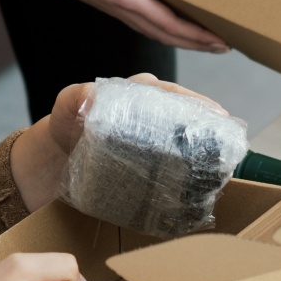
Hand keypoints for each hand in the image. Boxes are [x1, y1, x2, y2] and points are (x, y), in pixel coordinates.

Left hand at [9, 75, 230, 210]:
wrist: (52, 163)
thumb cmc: (63, 126)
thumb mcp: (66, 106)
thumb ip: (75, 99)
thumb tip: (92, 96)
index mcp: (137, 93)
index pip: (173, 94)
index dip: (198, 103)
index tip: (218, 115)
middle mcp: (151, 113)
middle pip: (188, 118)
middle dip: (210, 129)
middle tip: (228, 145)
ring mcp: (152, 140)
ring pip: (186, 141)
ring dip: (205, 153)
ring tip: (222, 168)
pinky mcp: (149, 163)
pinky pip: (174, 164)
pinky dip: (189, 174)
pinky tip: (200, 187)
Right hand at [44, 0, 227, 52]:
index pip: (171, 26)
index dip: (197, 36)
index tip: (219, 40)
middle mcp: (126, 11)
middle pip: (168, 37)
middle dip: (197, 44)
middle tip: (223, 45)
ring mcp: (120, 11)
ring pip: (158, 33)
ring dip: (183, 39)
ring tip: (205, 39)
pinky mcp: (115, 5)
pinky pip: (147, 24)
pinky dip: (166, 29)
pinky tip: (175, 23)